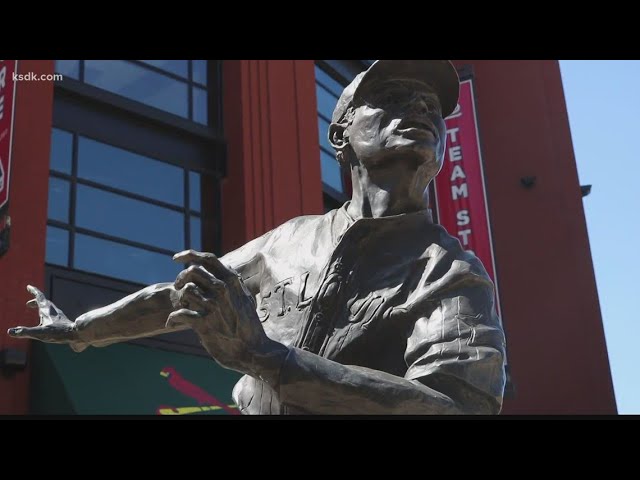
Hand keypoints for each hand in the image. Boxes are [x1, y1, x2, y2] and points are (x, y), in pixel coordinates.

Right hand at [7, 285, 86, 351]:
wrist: (80, 335)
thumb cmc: (61, 333)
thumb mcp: (41, 333)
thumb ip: (26, 332)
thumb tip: (10, 331)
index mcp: (48, 311)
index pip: (40, 298)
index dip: (34, 292)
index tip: (29, 286)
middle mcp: (54, 312)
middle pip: (45, 303)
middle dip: (36, 302)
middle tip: (28, 304)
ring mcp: (60, 318)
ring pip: (51, 310)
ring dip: (43, 309)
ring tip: (39, 313)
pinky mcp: (64, 324)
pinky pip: (55, 318)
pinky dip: (49, 317)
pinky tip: (50, 324)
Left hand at [169, 250, 287, 382]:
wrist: (253, 350)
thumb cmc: (248, 326)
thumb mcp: (246, 299)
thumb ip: (236, 284)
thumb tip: (229, 270)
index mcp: (232, 281)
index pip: (208, 259)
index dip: (188, 255)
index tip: (175, 259)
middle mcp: (223, 289)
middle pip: (192, 271)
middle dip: (181, 278)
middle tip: (179, 288)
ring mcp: (213, 305)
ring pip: (186, 290)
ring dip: (179, 299)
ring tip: (182, 307)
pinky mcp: (204, 323)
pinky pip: (179, 313)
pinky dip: (171, 319)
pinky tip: (171, 323)